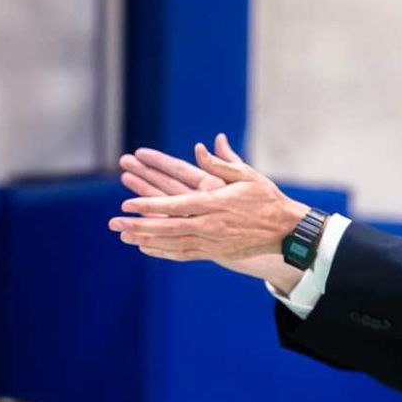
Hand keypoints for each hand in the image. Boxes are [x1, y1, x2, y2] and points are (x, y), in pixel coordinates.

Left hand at [111, 135, 304, 280]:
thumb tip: (200, 147)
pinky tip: (147, 249)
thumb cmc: (267, 199)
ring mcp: (211, 241)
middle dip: (138, 225)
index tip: (127, 203)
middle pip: (166, 226)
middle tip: (114, 223)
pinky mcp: (215, 252)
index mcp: (214, 203)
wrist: (286, 231)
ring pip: (171, 243)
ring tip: (123, 236)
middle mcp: (209, 225)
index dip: (148, 205)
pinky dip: (163, 252)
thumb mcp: (246, 175)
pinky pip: (184, 254)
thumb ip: (221, 163)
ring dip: (145, 239)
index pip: (174, 204)